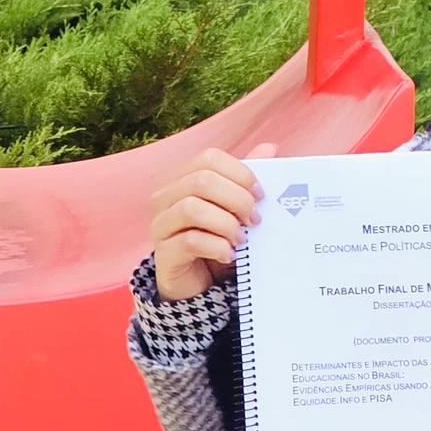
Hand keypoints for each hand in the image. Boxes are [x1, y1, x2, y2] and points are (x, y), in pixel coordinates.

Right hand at [149, 143, 276, 300]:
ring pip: (191, 208)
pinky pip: (188, 241)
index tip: (261, 195)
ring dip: (226, 223)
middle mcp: (166, 197)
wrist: (201, 282)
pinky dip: (216, 246)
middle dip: (237, 199)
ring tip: (242, 239)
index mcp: (184, 178)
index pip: (210, 158)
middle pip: (201, 181)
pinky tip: (229, 254)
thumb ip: (247, 179)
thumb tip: (270, 148)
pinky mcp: (163, 254)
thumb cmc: (219, 237)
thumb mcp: (237, 208)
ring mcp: (161, 225)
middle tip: (255, 220)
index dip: (240, 173)